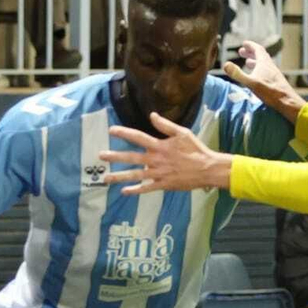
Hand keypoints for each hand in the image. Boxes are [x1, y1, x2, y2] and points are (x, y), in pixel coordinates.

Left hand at [102, 114, 231, 193]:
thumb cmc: (196, 149)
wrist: (207, 169)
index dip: (124, 133)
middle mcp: (156, 160)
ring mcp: (158, 174)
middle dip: (115, 156)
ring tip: (105, 178)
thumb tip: (152, 115)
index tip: (111, 130)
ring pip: (135, 175)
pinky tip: (124, 191)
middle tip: (101, 155)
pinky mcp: (163, 184)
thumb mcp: (182, 133)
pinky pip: (146, 188)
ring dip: (119, 177)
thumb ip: (165, 125)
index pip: (138, 137)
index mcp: (160, 146)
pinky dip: (135, 190)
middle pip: (131, 157)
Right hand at [222, 39, 302, 121]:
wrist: (287, 101)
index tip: (244, 43)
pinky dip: (259, 70)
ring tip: (247, 62)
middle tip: (241, 52)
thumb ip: (238, 74)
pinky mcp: (275, 82)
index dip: (250, 45)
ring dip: (255, 61)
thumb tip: (225, 64)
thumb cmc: (270, 92)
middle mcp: (270, 66)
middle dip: (250, 52)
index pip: (258, 49)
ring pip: (263, 64)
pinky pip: (266, 72)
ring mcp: (274, 74)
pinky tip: (256, 77)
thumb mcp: (251, 83)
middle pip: (260, 56)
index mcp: (264, 63)